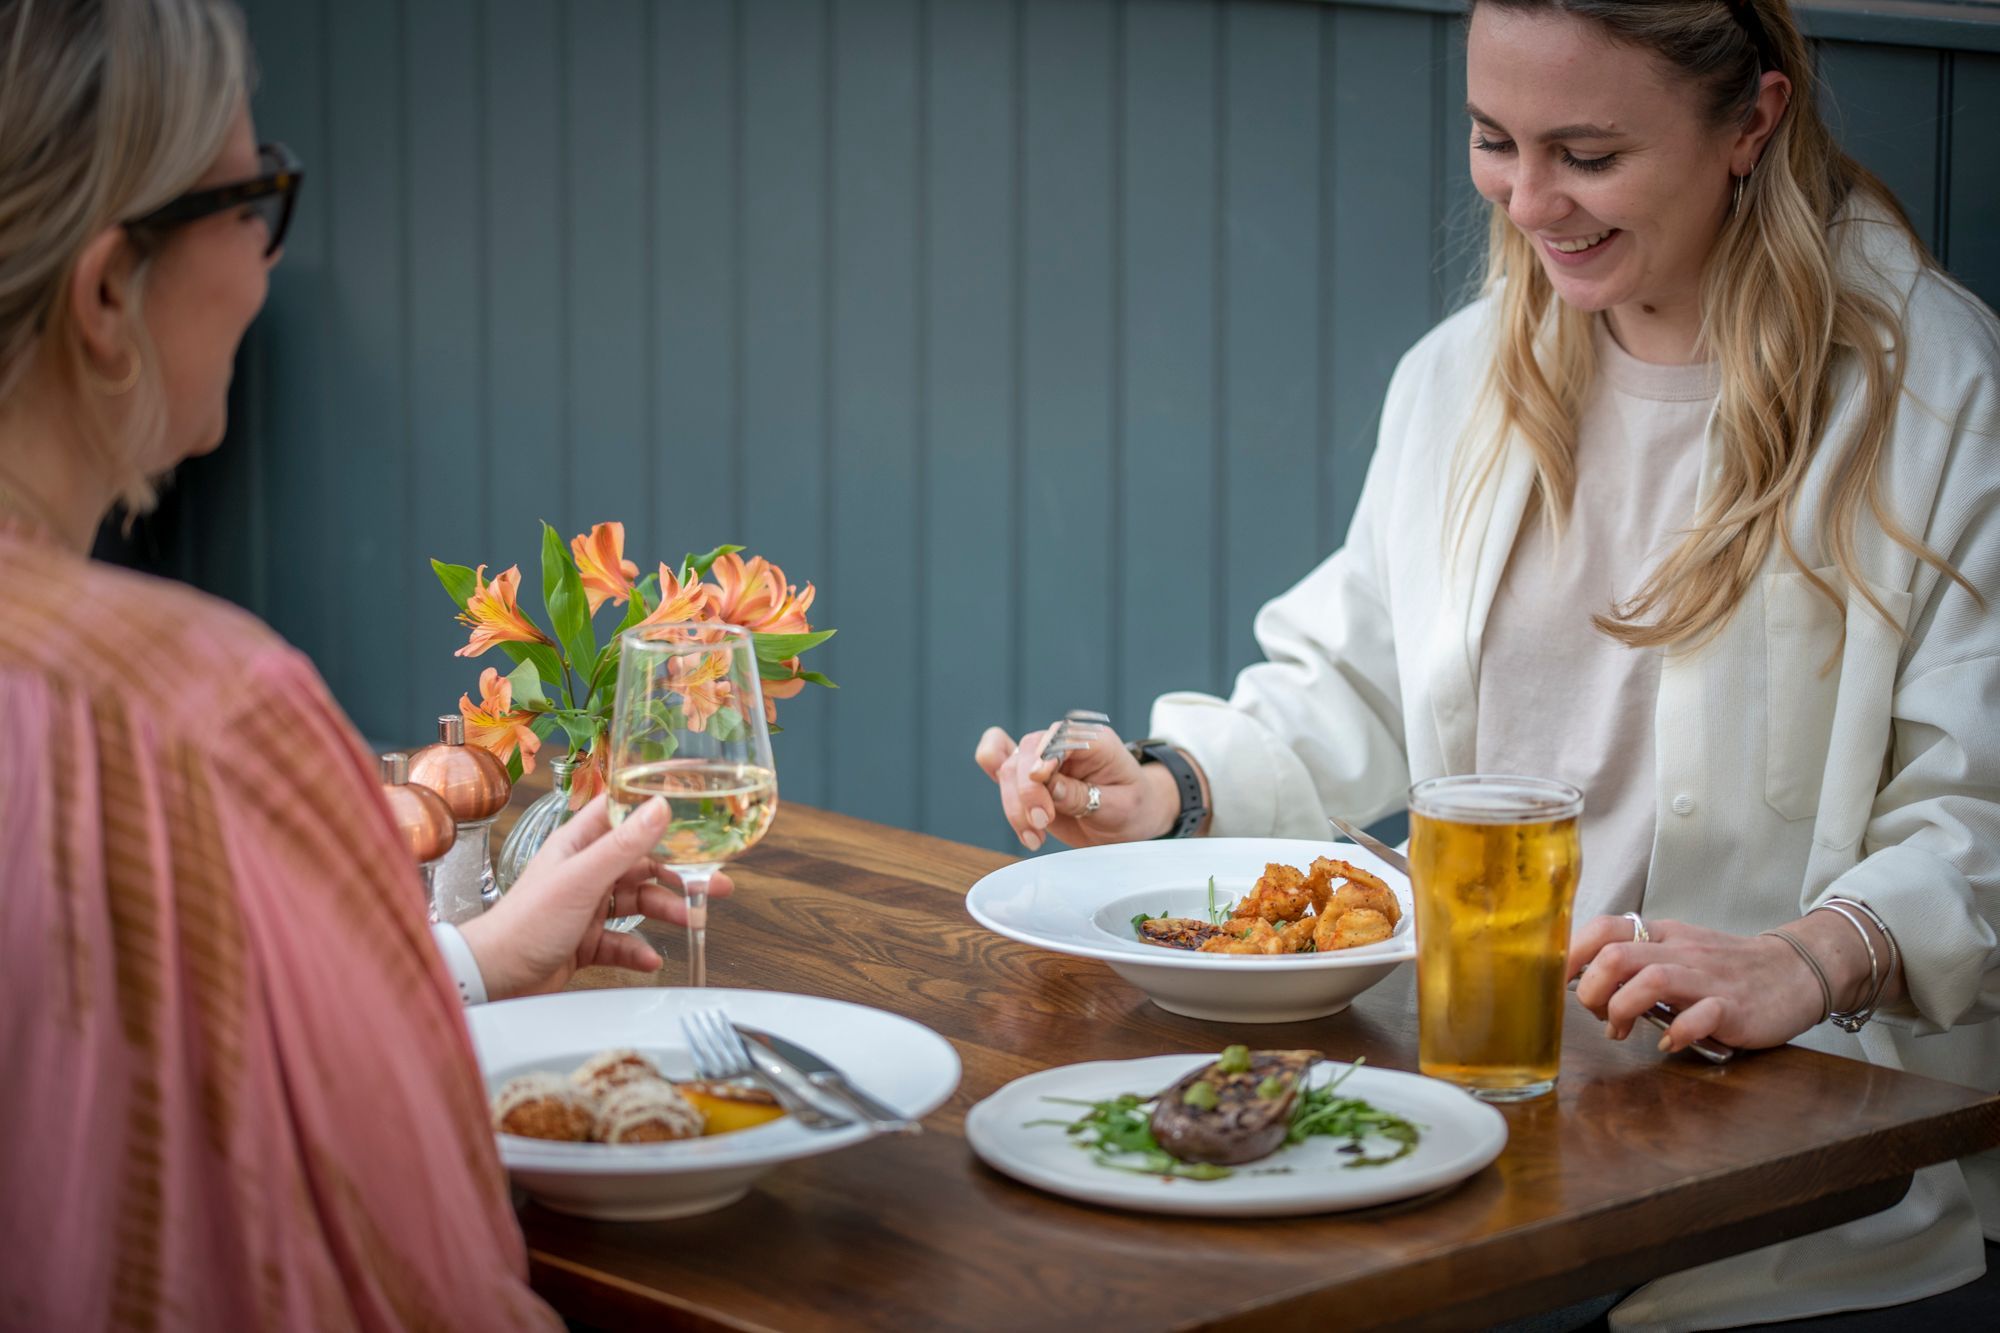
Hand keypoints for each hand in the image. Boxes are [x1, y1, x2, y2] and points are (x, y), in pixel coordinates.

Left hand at [457, 794, 736, 999]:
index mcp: (579, 844)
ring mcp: (586, 906)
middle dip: (679, 872)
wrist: (495, 976)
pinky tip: (651, 958)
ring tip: (692, 920)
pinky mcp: (585, 940)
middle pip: (641, 863)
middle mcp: (585, 871)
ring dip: (666, 910)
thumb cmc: (526, 923)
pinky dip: (639, 949)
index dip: (655, 811)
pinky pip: (622, 940)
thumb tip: (661, 807)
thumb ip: (624, 845)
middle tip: (714, 881)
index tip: (694, 813)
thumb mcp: (583, 879)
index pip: (622, 814)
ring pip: (637, 901)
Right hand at [973, 720, 1183, 850]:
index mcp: (1094, 742)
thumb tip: (1049, 784)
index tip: (1040, 781)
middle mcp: (1064, 744)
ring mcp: (1043, 759)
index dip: (1044, 758)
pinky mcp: (1028, 777)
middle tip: (1042, 824)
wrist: (1131, 822)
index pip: (1059, 739)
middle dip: (1027, 791)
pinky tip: (999, 790)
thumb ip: (1083, 795)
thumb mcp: (1119, 807)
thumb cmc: (1132, 808)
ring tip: (1034, 836)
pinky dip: (991, 771)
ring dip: (1014, 805)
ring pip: (1009, 768)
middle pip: (1027, 752)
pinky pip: (998, 760)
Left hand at [1566, 914, 1834, 1053]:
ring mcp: (1707, 978)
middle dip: (1592, 989)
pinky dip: (1675, 1032)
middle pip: (1616, 955)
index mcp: (1662, 936)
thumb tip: (1587, 983)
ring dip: (1622, 1009)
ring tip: (1619, 1031)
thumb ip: (1639, 962)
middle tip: (1595, 1014)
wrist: (1795, 971)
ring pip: (1650, 979)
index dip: (1573, 952)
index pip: (1605, 928)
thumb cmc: (1727, 968)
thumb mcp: (1678, 952)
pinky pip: (1699, 1016)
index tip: (1561, 980)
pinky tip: (1668, 1042)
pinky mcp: (1734, 1007)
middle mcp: (1680, 951)